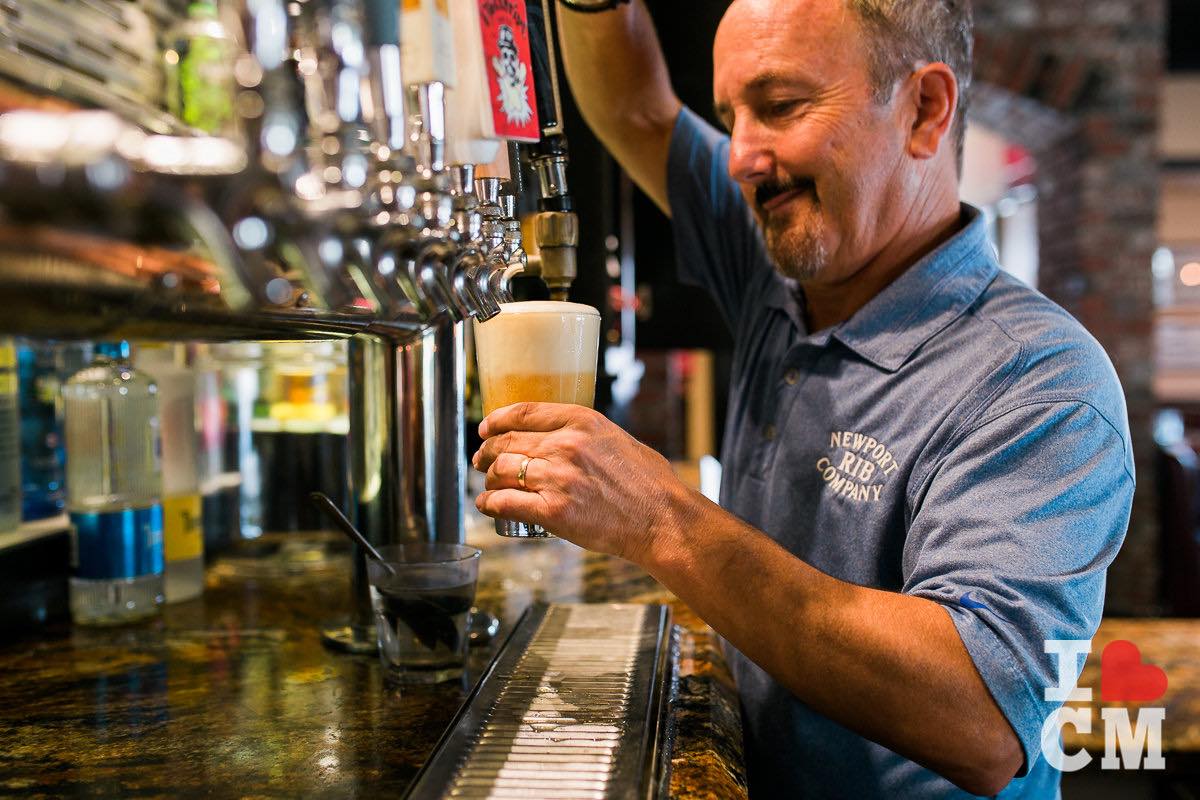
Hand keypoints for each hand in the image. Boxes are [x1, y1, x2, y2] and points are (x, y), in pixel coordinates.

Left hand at [472, 402, 691, 563]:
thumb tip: (562, 439)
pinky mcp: (553, 511)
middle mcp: (565, 445)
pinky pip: (505, 503)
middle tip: (482, 459)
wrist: (662, 519)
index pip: (525, 412)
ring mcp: (557, 478)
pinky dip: (490, 504)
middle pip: (508, 442)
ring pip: (502, 471)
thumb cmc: (650, 484)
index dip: (497, 419)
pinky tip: (487, 505)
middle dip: (488, 451)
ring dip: (488, 478)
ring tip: (487, 484)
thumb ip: (586, 436)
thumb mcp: (618, 439)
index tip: (487, 427)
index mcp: (582, 421)